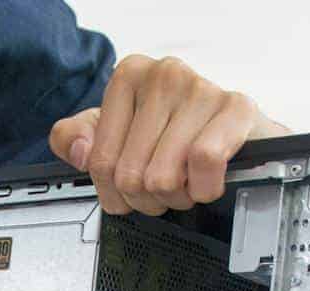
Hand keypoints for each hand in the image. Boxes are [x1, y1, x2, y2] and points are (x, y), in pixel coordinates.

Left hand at [50, 55, 287, 215]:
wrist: (236, 133)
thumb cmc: (171, 134)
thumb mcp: (112, 134)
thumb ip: (73, 139)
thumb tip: (79, 151)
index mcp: (128, 77)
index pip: (99, 162)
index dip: (114, 192)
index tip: (129, 187)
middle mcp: (164, 75)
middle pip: (131, 175)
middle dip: (147, 197)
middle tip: (163, 188)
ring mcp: (201, 88)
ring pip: (164, 177)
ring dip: (176, 197)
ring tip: (185, 183)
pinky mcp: (236, 108)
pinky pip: (204, 162)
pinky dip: (203, 188)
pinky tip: (205, 181)